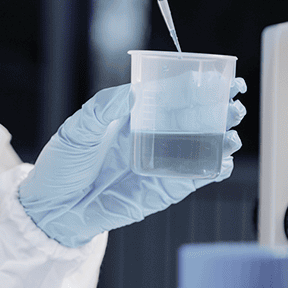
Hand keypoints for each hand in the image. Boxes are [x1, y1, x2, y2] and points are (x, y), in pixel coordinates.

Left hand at [19, 78, 246, 246]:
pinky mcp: (164, 190)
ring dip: (222, 139)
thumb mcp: (77, 129)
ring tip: (233, 132)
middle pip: (195, 119)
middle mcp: (152, 137)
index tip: (218, 77)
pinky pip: (194, 178)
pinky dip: (212, 169)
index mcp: (134, 115)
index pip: (172, 95)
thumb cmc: (61, 167)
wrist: (52, 210)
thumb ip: (104, 107)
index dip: (197, 86)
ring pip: (201, 147)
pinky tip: (224, 160)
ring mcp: (160, 163)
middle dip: (219, 110)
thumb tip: (134, 93)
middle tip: (235, 103)